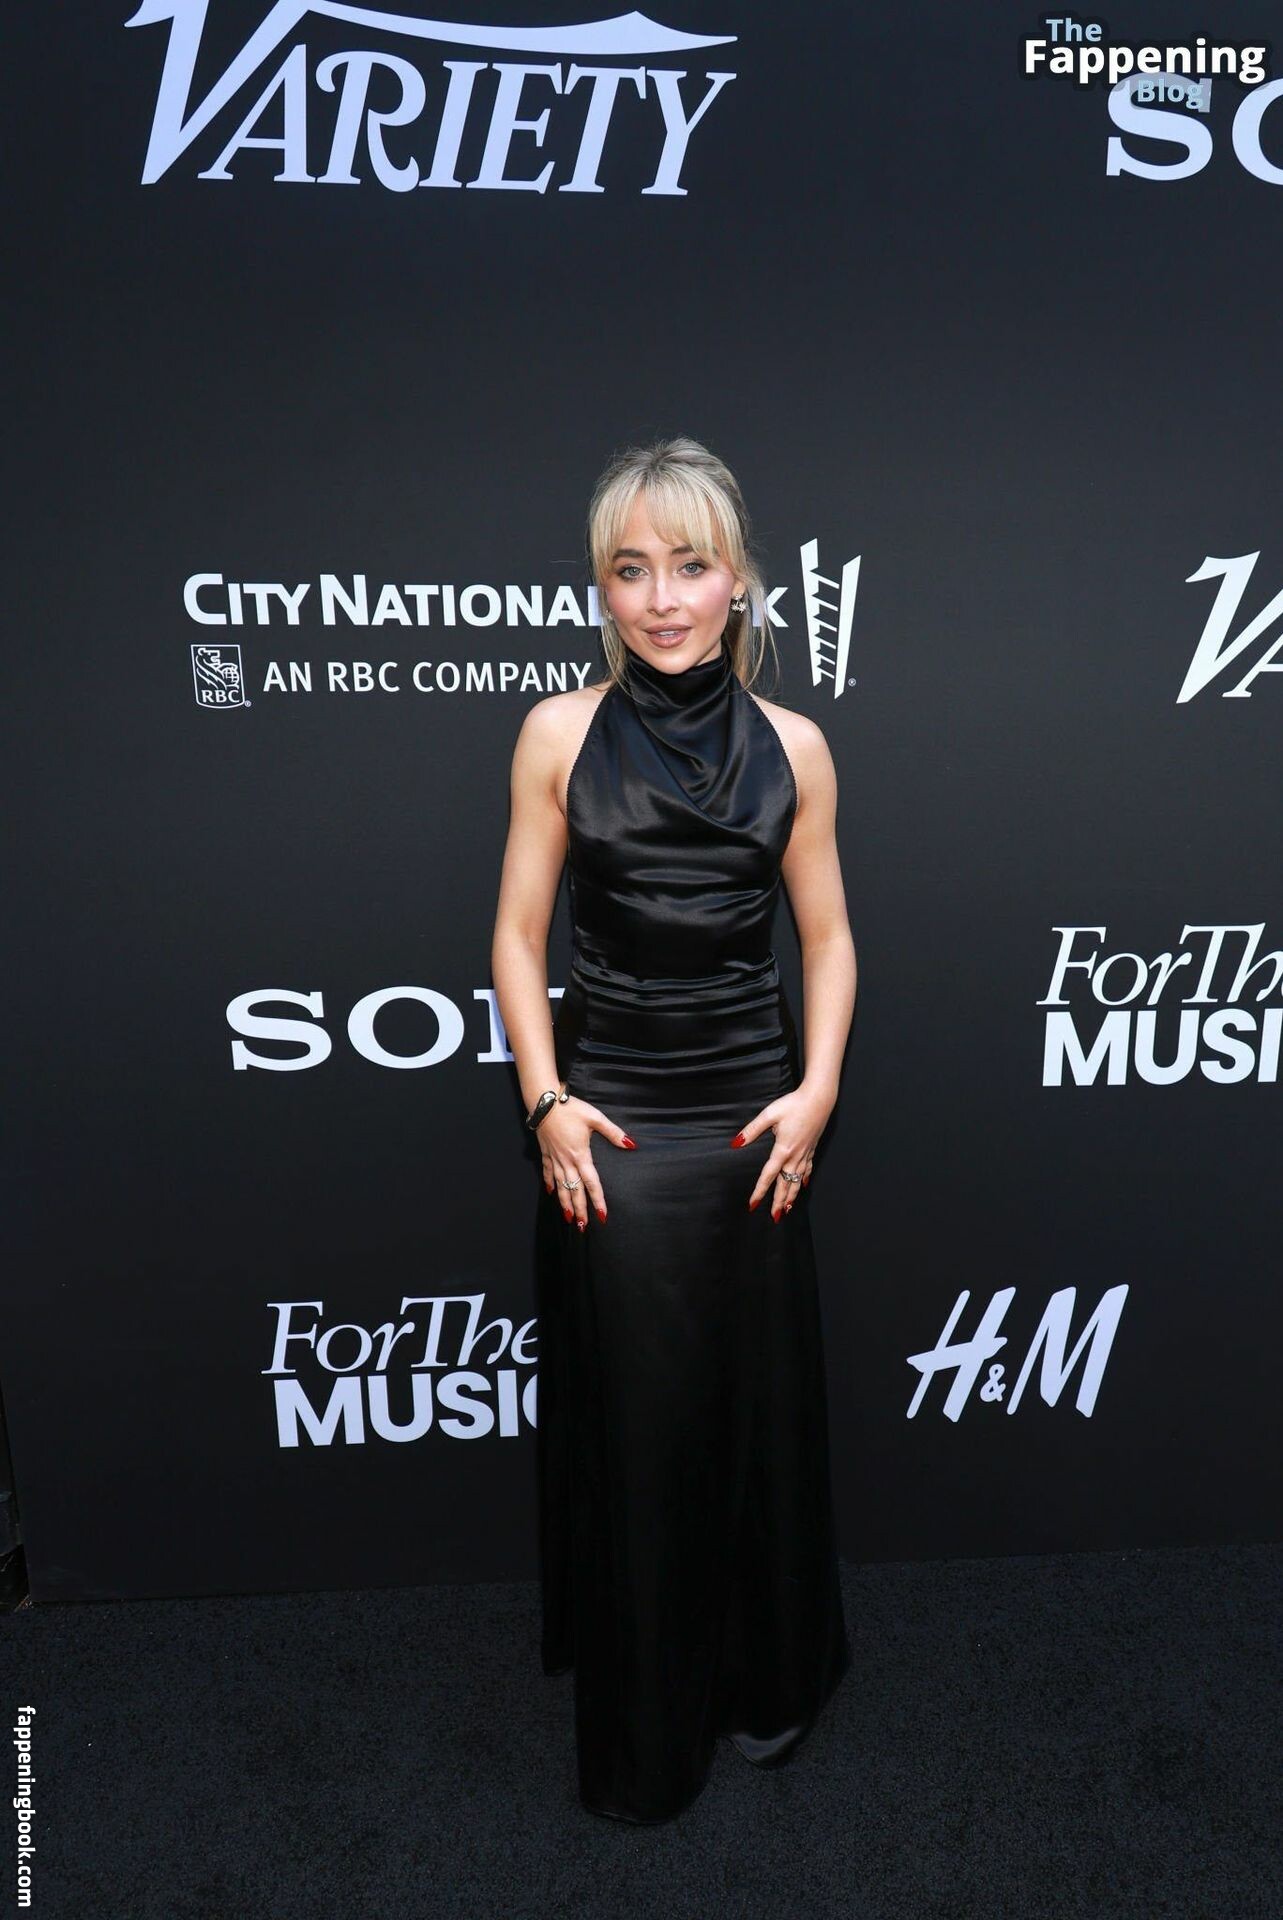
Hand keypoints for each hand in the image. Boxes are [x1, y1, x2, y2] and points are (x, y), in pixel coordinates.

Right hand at [538, 1092, 635, 1229]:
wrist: (544, 1101)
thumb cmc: (570, 1108)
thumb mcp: (595, 1118)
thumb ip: (613, 1132)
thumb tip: (630, 1144)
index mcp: (581, 1155)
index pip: (592, 1183)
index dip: (598, 1200)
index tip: (602, 1216)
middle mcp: (567, 1161)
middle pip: (575, 1190)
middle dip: (579, 1209)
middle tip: (583, 1227)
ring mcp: (554, 1158)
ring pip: (560, 1186)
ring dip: (564, 1203)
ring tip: (568, 1218)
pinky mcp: (546, 1152)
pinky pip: (547, 1172)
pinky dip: (549, 1184)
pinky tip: (550, 1193)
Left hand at [730, 1081, 832, 1219]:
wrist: (820, 1098)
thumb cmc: (794, 1104)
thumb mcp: (769, 1114)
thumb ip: (752, 1130)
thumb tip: (736, 1143)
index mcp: (782, 1150)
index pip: (768, 1176)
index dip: (759, 1192)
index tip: (753, 1204)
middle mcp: (795, 1156)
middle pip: (785, 1184)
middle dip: (779, 1202)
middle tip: (774, 1217)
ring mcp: (806, 1153)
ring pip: (798, 1180)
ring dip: (792, 1196)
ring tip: (788, 1209)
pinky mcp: (812, 1148)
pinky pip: (807, 1169)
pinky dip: (804, 1180)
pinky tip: (804, 1186)